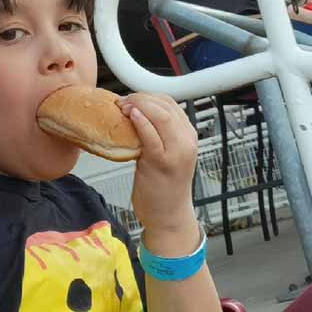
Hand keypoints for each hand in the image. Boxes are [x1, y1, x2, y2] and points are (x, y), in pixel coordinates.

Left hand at [118, 93, 199, 254]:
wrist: (169, 217)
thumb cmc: (165, 186)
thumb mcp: (168, 153)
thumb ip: (159, 132)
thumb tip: (136, 111)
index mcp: (189, 135)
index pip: (170, 102)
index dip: (148, 95)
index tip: (132, 97)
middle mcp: (187, 140)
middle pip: (165, 105)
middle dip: (141, 97)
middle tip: (123, 101)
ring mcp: (176, 151)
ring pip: (160, 115)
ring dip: (139, 105)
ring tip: (123, 107)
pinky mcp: (161, 162)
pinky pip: (151, 135)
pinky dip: (141, 121)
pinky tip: (131, 116)